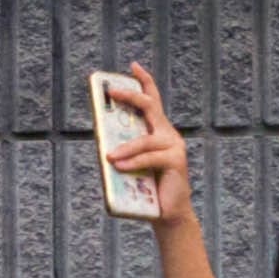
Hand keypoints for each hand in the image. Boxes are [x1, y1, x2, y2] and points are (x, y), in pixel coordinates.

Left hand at [104, 63, 193, 225]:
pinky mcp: (176, 161)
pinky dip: (133, 161)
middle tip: (113, 91)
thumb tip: (102, 142)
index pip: (153, 100)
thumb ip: (123, 149)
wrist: (167, 212)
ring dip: (125, 148)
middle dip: (130, 96)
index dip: (145, 81)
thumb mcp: (132, 163)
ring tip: (109, 157)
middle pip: (150, 107)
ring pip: (145, 139)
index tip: (133, 65)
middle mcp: (168, 134)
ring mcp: (174, 146)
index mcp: (158, 131)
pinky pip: (150, 156)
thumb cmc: (147, 187)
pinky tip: (119, 166)